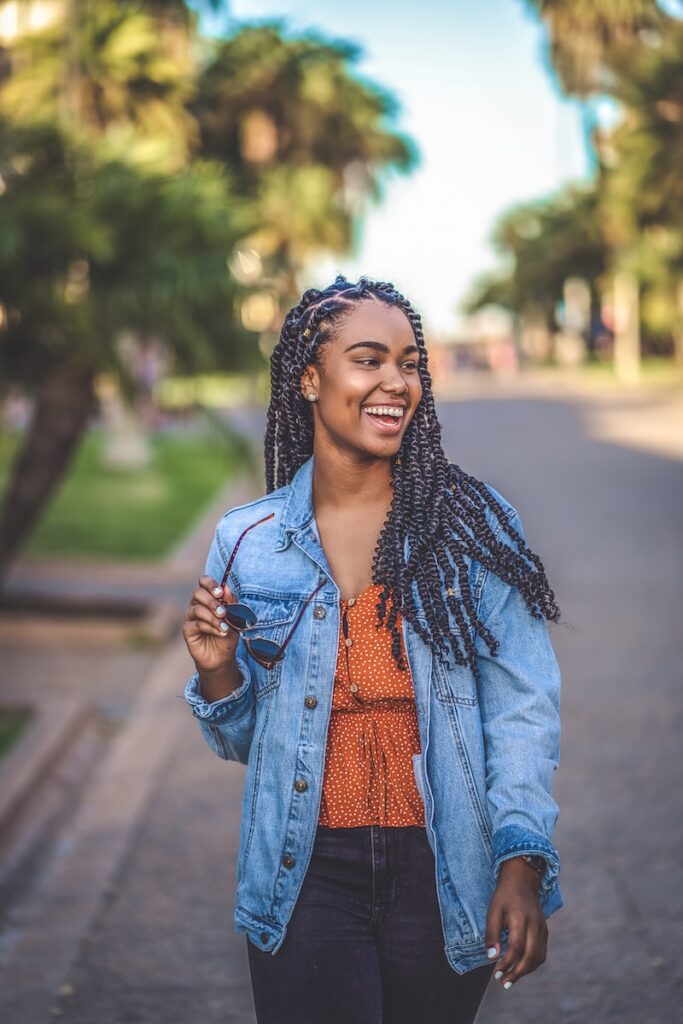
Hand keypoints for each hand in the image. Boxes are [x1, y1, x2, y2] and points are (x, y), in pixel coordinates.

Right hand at [182, 575, 238, 674]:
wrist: (223, 656)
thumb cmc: (227, 634)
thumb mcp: (234, 618)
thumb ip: (231, 603)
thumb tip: (227, 588)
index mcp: (207, 597)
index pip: (203, 582)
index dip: (210, 584)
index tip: (220, 592)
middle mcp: (196, 604)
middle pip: (197, 593)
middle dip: (211, 601)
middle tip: (223, 612)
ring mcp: (190, 617)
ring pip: (196, 609)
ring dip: (213, 617)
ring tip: (224, 626)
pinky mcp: (187, 631)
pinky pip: (196, 624)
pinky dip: (210, 627)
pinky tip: (220, 632)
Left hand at [485, 857, 547, 989]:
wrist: (523, 879)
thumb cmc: (505, 895)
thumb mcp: (493, 910)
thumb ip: (492, 934)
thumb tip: (491, 957)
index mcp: (521, 919)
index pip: (516, 948)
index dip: (506, 963)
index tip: (495, 972)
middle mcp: (535, 925)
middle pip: (530, 956)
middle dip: (517, 973)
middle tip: (503, 982)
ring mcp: (542, 928)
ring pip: (538, 957)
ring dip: (525, 971)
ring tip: (511, 978)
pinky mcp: (545, 931)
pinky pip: (541, 952)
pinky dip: (532, 964)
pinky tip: (521, 967)